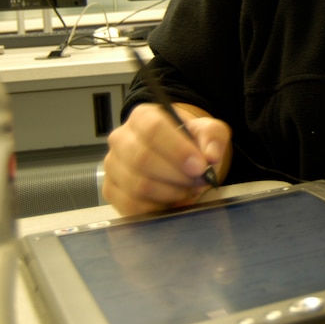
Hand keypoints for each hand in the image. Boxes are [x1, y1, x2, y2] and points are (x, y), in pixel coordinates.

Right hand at [102, 103, 230, 215]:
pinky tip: (173, 200)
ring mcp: (112, 166)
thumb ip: (213, 137)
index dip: (178, 150)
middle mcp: (121, 138)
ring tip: (189, 189)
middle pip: (142, 159)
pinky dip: (158, 208)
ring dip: (171, 193)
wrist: (177, 158)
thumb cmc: (189, 142)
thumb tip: (211, 156)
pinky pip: (132, 206)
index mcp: (142, 116)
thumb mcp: (208, 132)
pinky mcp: (111, 190)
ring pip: (138, 185)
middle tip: (199, 181)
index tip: (200, 166)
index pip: (153, 129)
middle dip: (177, 175)